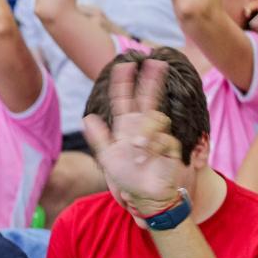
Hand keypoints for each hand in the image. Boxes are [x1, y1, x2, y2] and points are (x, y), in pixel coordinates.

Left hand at [83, 59, 186, 216]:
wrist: (146, 195)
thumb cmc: (127, 178)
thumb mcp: (108, 158)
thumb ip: (98, 138)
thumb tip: (87, 118)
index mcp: (126, 126)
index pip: (124, 100)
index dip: (123, 83)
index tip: (122, 65)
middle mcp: (143, 126)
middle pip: (148, 97)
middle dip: (151, 79)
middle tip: (154, 61)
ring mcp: (158, 134)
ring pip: (154, 118)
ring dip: (145, 133)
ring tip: (138, 152)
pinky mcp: (171, 144)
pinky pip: (163, 137)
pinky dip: (154, 146)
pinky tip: (149, 158)